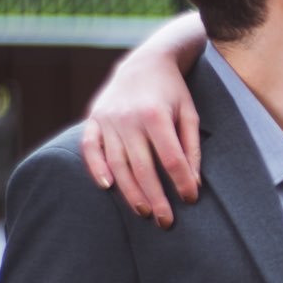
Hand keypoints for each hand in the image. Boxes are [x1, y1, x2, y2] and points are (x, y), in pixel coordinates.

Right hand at [81, 49, 200, 227]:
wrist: (145, 61)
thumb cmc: (172, 92)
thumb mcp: (189, 113)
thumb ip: (191, 148)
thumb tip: (192, 183)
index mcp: (156, 115)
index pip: (171, 159)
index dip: (181, 183)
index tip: (190, 199)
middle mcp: (129, 119)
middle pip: (142, 168)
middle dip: (156, 198)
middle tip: (166, 222)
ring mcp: (108, 119)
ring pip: (117, 165)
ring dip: (130, 192)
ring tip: (145, 212)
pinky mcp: (94, 119)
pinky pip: (90, 148)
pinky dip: (96, 168)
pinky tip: (107, 187)